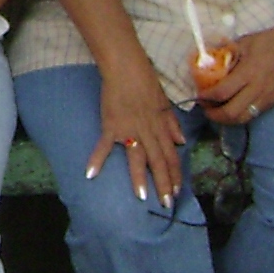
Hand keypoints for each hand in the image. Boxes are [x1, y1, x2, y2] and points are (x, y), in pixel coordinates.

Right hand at [91, 59, 189, 205]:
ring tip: (141, 197)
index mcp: (161, 127)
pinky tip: (91, 174)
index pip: (171, 156)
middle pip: (158, 162)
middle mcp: (148, 132)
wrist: (126, 68)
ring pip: (137, 157)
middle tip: (166, 204)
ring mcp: (129, 129)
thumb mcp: (164, 103)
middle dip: (163, 184)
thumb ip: (172, 124)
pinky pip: (104, 145)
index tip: (177, 193)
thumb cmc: (146, 83)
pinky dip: (97, 159)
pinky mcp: (111, 125)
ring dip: (139, 178)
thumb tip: (182, 142)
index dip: (175, 175)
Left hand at [198, 21, 273, 124]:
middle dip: (214, 114)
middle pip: (231, 113)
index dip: (206, 98)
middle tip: (205, 108)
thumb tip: (209, 63)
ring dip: (226, 119)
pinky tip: (234, 107)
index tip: (199, 96)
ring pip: (243, 118)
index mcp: (248, 72)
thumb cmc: (269, 41)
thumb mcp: (244, 43)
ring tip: (218, 112)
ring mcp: (267, 97)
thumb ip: (227, 55)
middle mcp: (257, 89)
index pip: (221, 93)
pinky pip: (254, 114)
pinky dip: (240, 114)